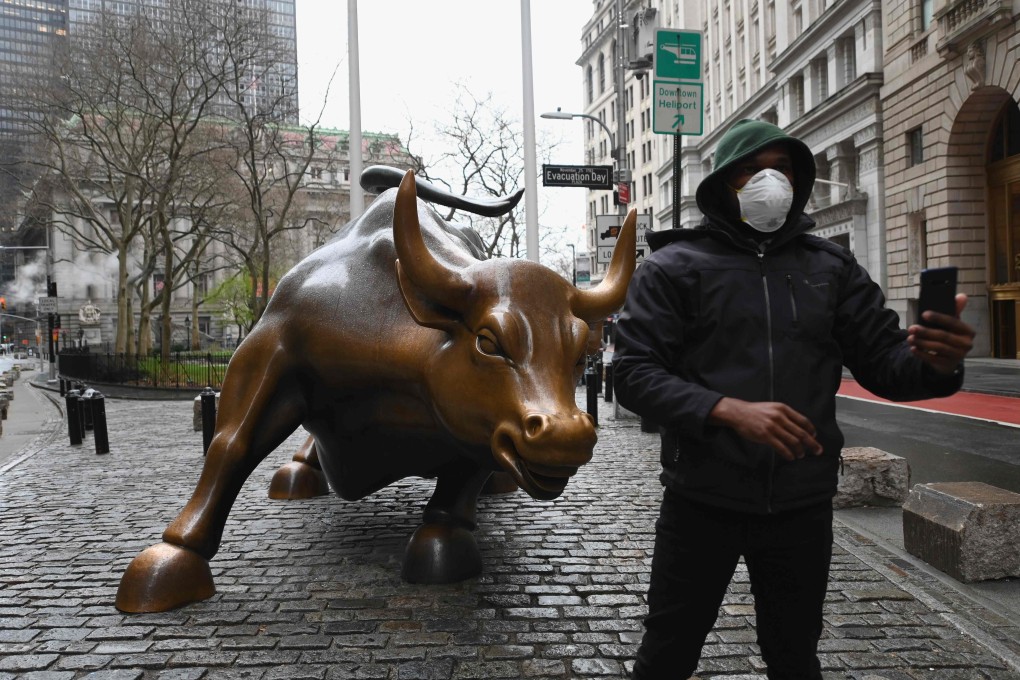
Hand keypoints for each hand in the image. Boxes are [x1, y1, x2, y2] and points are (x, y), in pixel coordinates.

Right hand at [708, 397, 822, 461]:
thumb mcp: (772, 408)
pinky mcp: (765, 436)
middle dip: (812, 443)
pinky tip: (791, 457)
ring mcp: (772, 427)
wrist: (738, 413)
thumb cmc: (755, 411)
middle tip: (818, 450)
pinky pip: (781, 447)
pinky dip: (789, 454)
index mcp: (783, 409)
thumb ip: (785, 415)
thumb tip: (798, 427)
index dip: (811, 430)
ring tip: (801, 455)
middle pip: (801, 433)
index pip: (803, 421)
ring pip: (793, 441)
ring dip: (800, 450)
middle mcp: (780, 417)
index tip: (814, 437)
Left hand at [907, 294, 974, 374]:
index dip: (939, 318)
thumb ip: (955, 310)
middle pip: (944, 336)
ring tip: (910, 338)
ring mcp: (958, 356)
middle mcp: (966, 344)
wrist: (950, 358)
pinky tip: (913, 348)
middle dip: (926, 332)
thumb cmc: (950, 335)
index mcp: (968, 331)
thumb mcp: (952, 323)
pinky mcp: (948, 364)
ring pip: (938, 347)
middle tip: (911, 328)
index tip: (924, 314)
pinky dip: (922, 353)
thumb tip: (962, 296)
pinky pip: (933, 359)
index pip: (954, 322)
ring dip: (922, 342)